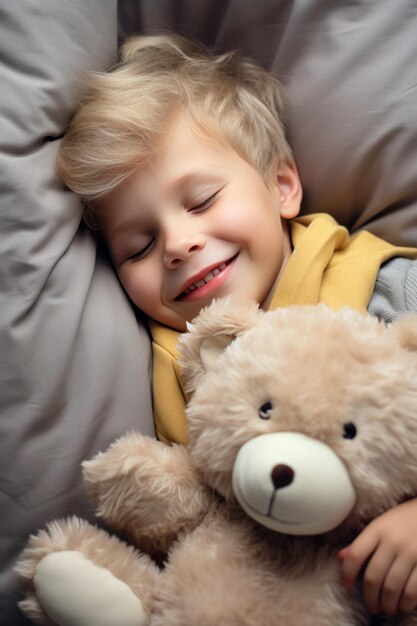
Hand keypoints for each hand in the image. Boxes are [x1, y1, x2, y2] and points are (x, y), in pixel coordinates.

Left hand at [338, 499, 416, 615]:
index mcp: (377, 529)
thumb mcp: (380, 525)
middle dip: (370, 597)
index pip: (355, 554)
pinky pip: (413, 590)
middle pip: (373, 576)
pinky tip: (403, 605)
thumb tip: (340, 557)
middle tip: (372, 606)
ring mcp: (411, 552)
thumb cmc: (402, 521)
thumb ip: (361, 542)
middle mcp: (392, 541)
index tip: (346, 584)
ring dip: (387, 604)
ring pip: (392, 587)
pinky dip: (406, 603)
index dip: (347, 573)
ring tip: (387, 608)